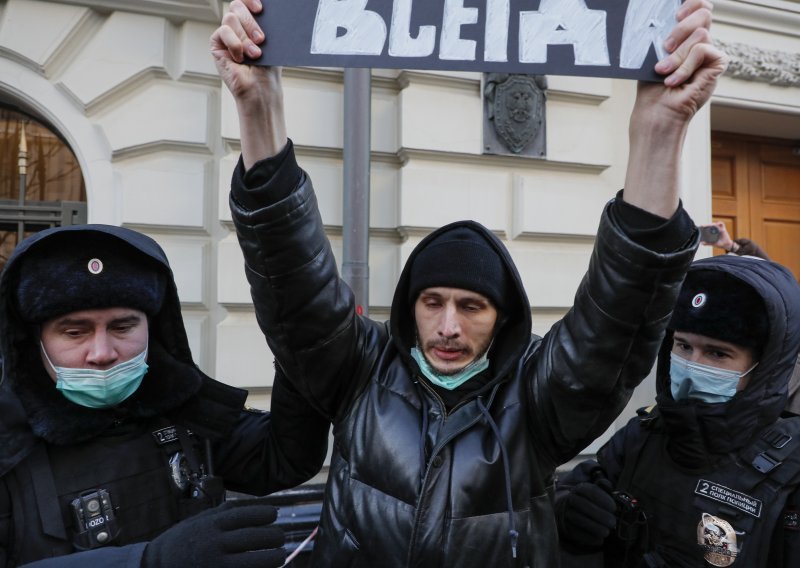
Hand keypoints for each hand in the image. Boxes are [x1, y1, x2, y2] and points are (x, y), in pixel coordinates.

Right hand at [142, 499, 285, 567]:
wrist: (155, 567)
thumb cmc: (183, 540)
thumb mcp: (200, 519)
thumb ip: (227, 512)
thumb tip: (261, 506)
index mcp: (211, 525)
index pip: (246, 516)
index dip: (265, 514)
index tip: (274, 514)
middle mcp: (214, 544)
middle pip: (255, 538)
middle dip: (275, 537)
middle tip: (280, 537)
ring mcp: (216, 566)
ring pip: (255, 563)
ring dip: (273, 558)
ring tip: (279, 555)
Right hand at [211, 0, 286, 167]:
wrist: (261, 89)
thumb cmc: (269, 69)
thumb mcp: (272, 42)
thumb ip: (266, 24)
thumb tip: (266, 9)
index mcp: (251, 22)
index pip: (246, 2)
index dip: (250, 0)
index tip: (260, 8)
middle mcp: (238, 26)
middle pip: (237, 6)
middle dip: (250, 21)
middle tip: (261, 39)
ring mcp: (226, 34)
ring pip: (230, 18)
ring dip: (245, 37)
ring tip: (255, 54)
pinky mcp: (217, 44)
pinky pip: (223, 31)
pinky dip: (234, 44)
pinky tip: (240, 57)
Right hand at [556, 479, 617, 548]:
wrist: (569, 511)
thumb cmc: (590, 502)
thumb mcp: (597, 492)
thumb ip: (603, 487)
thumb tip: (606, 484)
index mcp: (580, 489)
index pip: (590, 491)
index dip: (603, 499)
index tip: (614, 508)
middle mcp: (571, 499)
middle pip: (583, 505)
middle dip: (600, 514)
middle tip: (612, 522)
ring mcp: (566, 513)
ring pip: (579, 519)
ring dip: (595, 527)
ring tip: (607, 532)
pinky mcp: (565, 527)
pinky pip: (576, 532)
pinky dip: (589, 537)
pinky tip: (600, 539)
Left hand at [633, 0, 727, 127]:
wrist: (657, 111)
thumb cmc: (651, 87)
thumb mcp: (653, 56)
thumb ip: (663, 35)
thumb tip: (661, 17)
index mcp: (684, 36)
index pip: (698, 7)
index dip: (692, 3)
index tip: (675, 13)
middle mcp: (700, 41)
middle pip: (703, 13)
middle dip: (681, 28)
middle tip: (665, 47)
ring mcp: (709, 52)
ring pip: (700, 34)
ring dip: (677, 56)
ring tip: (664, 72)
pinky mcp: (717, 63)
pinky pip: (702, 50)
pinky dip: (685, 66)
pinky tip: (674, 81)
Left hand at [700, 221, 735, 250]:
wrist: (726, 245)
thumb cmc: (720, 244)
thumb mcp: (713, 243)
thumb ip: (707, 243)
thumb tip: (701, 243)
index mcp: (712, 232)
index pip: (708, 228)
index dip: (704, 226)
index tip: (701, 226)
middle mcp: (715, 230)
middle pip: (711, 225)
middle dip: (707, 225)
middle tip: (703, 225)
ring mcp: (719, 229)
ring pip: (715, 224)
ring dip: (712, 224)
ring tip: (708, 225)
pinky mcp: (723, 229)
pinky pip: (722, 224)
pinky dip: (719, 223)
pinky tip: (717, 224)